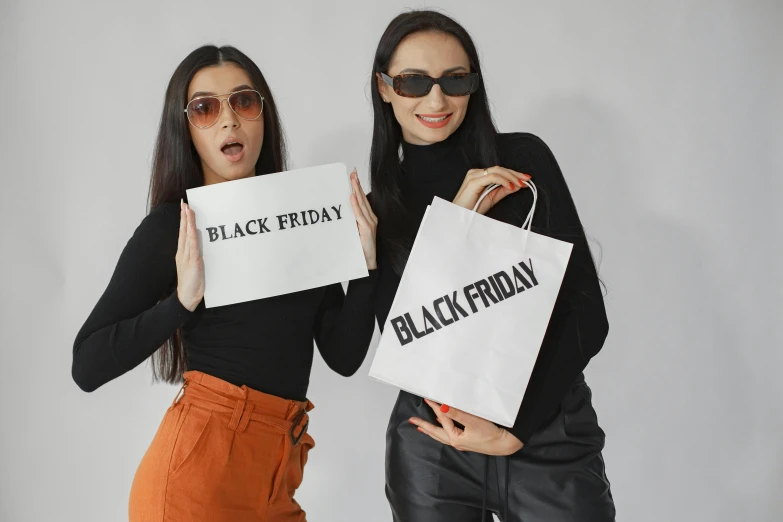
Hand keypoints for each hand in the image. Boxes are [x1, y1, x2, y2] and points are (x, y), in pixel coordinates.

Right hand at [175, 200, 204, 310]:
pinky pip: (193, 247)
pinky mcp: (193, 263)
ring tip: (188, 210)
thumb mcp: (193, 266)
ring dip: (188, 222)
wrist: (186, 298)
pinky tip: (193, 228)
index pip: (183, 233)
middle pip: (183, 231)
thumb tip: (200, 243)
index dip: (183, 220)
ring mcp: (187, 257)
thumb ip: (195, 254)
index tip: (185, 208)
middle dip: (184, 217)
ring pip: (187, 236)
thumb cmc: (192, 283)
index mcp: (182, 253)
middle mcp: (183, 253)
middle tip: (185, 203)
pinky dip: (192, 237)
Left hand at [349, 169, 377, 269]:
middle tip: (352, 173)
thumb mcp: (355, 231)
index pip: (362, 199)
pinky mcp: (367, 229)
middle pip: (363, 198)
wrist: (368, 262)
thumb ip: (351, 222)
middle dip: (357, 185)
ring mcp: (370, 223)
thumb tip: (342, 212)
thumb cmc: (361, 248)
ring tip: (352, 181)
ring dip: (356, 191)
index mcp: (369, 218)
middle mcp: (371, 219)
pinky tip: (352, 197)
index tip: (353, 177)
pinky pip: (360, 215)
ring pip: (362, 204)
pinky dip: (355, 205)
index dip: (358, 187)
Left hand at [409, 399, 523, 455]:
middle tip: (412, 421)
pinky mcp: (467, 442)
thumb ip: (457, 414)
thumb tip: (442, 407)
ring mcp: (461, 443)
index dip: (434, 407)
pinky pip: (449, 436)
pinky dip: (442, 432)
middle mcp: (456, 442)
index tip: (427, 399)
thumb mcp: (473, 421)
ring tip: (422, 427)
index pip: (442, 418)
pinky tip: (443, 428)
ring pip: (441, 435)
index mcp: (455, 437)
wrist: (505, 444)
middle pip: (435, 432)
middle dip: (423, 426)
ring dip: (431, 430)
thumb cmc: (491, 434)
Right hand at [452, 166, 530, 214]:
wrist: (459, 218)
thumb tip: (517, 185)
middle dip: (515, 174)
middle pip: (500, 169)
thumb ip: (502, 191)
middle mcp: (476, 173)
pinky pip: (492, 177)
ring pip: (497, 171)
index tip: (526, 179)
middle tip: (527, 179)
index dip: (514, 174)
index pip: (499, 171)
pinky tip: (510, 186)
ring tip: (520, 184)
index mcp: (479, 175)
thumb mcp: (491, 199)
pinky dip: (503, 181)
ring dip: (511, 177)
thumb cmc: (471, 209)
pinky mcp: (473, 181)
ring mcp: (474, 176)